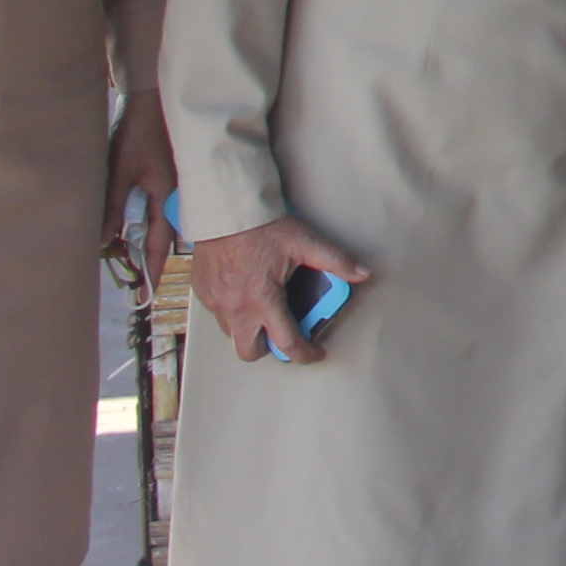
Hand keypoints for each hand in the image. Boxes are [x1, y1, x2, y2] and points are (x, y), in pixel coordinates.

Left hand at [106, 93, 180, 275]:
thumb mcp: (119, 172)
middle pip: (165, 235)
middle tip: (140, 278)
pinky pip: (164, 207)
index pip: (160, 241)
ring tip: (137, 256)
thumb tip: (104, 240)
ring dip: (151, 238)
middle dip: (152, 256)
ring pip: (165, 221)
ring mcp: (177, 185)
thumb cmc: (137, 133)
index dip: (152, 267)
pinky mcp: (172, 176)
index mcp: (167, 195)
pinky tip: (141, 224)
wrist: (154, 101)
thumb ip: (113, 207)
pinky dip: (152, 220)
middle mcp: (176, 194)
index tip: (147, 291)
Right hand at [187, 215, 368, 364]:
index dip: (304, 354)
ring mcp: (216, 303)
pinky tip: (244, 293)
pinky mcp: (202, 294)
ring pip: (232, 334)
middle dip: (268, 348)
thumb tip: (362, 273)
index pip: (286, 343)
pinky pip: (218, 315)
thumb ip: (336, 261)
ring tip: (264, 309)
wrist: (226, 210)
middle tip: (282, 332)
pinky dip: (232, 312)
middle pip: (250, 352)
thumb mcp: (305, 242)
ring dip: (249, 329)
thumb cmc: (263, 226)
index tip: (314, 353)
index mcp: (263, 300)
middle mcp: (236, 308)